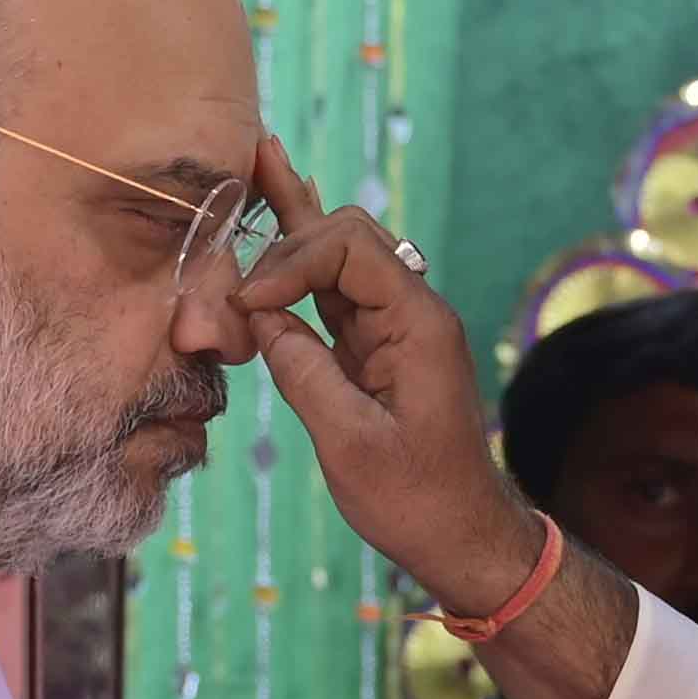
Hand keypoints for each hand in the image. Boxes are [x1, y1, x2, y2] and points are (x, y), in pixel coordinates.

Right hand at [234, 139, 546, 620]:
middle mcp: (413, 311)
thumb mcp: (351, 443)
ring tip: (254, 161)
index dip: (289, 264)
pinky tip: (276, 216)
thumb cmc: (418, 501)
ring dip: (293, 227)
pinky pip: (336, 290)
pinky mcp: (379, 346)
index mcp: (420, 324)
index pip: (347, 250)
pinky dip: (300, 265)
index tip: (245, 306)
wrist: (464, 537)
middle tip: (233, 219)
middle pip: (347, 235)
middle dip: (289, 232)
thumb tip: (255, 318)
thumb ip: (302, 372)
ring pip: (340, 255)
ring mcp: (397, 326)